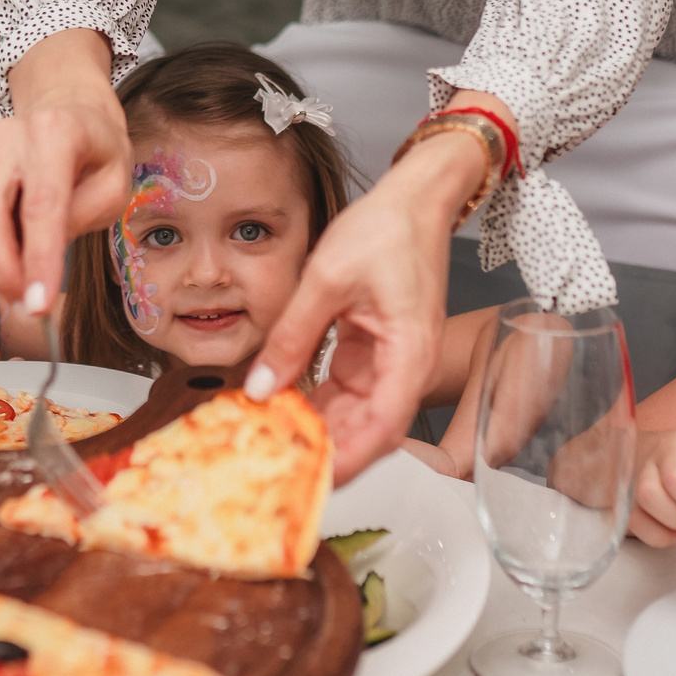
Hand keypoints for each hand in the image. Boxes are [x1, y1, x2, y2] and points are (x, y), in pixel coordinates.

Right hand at [0, 32, 126, 313]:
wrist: (64, 106)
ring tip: (26, 274)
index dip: (38, 260)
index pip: (41, 205)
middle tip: (28, 306)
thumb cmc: (96, 148)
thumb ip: (84, 216)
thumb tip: (41, 255)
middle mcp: (7, 138)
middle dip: (3, 273)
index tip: (38, 306)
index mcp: (55, 133)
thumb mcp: (116, 181)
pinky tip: (11, 253)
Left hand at [248, 155, 455, 482]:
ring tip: (271, 439)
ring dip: (318, 427)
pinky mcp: (377, 350)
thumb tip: (260, 387)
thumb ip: (291, 337)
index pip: (382, 428)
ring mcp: (393, 360)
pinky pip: (348, 388)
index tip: (310, 478)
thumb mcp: (325, 280)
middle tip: (274, 465)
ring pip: (356, 413)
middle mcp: (408, 365)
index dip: (347, 460)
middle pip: (369, 429)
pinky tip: (285, 406)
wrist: (414, 197)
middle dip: (325, 450)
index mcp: (410, 353)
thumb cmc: (388, 229)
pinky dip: (319, 400)